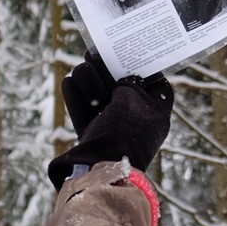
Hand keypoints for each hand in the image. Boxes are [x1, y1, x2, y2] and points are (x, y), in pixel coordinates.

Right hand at [47, 65, 174, 188]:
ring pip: (101, 103)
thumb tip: (119, 83)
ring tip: (80, 67)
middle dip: (108, 72)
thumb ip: (126, 85)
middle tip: (94, 54)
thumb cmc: (124, 133)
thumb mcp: (130, 99)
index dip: (146, 69)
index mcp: (156, 116)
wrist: (103, 172)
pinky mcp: (94, 142)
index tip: (131, 54)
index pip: (158, 87)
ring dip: (90, 83)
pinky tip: (68, 82)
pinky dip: (77, 99)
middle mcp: (138, 125)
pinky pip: (85, 117)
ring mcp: (115, 134)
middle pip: (123, 92)